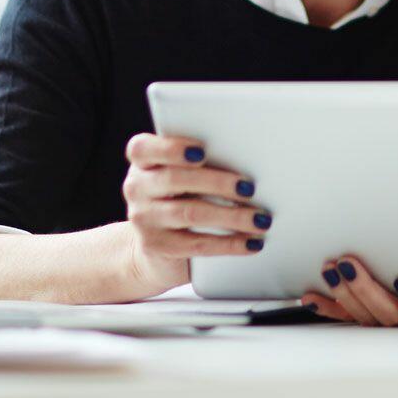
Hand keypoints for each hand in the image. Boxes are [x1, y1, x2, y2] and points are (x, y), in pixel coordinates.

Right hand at [119, 132, 270, 295]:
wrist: (156, 248)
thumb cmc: (179, 199)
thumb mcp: (182, 176)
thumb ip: (202, 164)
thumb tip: (248, 160)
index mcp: (143, 162)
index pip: (142, 149)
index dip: (170, 148)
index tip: (201, 151)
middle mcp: (137, 188)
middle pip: (174, 180)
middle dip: (216, 182)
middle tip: (249, 187)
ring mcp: (144, 219)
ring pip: (190, 213)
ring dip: (231, 216)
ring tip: (259, 219)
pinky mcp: (158, 247)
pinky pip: (198, 244)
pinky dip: (229, 243)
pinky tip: (251, 242)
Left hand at [301, 254, 397, 326]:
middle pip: (393, 313)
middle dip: (365, 289)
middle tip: (348, 264)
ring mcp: (391, 314)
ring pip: (367, 316)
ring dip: (344, 294)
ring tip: (330, 270)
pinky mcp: (368, 313)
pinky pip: (347, 317)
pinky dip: (328, 307)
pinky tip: (313, 296)